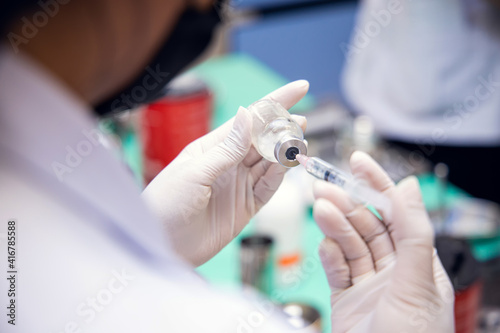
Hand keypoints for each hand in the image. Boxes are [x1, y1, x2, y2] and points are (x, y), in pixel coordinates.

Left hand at [142, 80, 308, 265]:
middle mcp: (228, 163)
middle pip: (263, 139)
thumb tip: (248, 114)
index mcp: (212, 147)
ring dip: (286, 151)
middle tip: (302, 121)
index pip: (248, 120)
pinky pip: (269, 187)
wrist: (161, 247)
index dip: (274, 103)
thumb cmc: (165, 205)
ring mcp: (238, 184)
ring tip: (301, 141)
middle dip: (284, 127)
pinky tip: (289, 164)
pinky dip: (281, 176)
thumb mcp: (195, 173)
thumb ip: (227, 148)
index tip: (300, 88)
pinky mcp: (246, 207)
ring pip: (270, 162)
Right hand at [312, 152, 453, 332]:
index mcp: (418, 264)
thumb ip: (413, 233)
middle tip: (325, 186)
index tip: (357, 161)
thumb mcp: (416, 282)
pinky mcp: (345, 298)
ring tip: (320, 208)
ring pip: (349, 244)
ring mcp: (368, 285)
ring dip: (335, 224)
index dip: (378, 184)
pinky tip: (324, 241)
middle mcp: (393, 271)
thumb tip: (411, 187)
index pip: (397, 213)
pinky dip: (329, 252)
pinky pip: (336, 268)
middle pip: (368, 225)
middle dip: (348, 202)